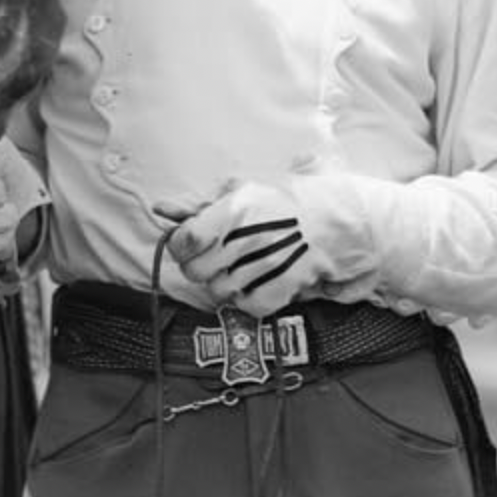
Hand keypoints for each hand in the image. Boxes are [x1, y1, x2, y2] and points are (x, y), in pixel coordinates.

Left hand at [166, 179, 320, 316]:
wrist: (335, 219)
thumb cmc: (284, 201)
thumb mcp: (242, 190)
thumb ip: (199, 204)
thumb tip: (161, 208)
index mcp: (235, 209)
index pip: (185, 240)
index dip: (179, 245)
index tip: (186, 245)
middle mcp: (249, 238)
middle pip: (196, 270)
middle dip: (198, 265)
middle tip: (213, 256)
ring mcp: (267, 266)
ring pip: (217, 292)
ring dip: (222, 282)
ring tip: (237, 267)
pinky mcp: (283, 288)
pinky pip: (246, 306)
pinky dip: (246, 299)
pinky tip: (253, 282)